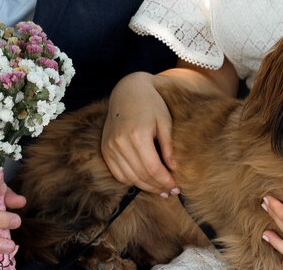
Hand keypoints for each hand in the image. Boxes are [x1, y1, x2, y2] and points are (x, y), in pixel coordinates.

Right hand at [100, 72, 179, 195]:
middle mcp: (120, 142)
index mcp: (137, 134)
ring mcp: (110, 146)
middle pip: (141, 175)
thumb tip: (174, 170)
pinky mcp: (105, 149)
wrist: (127, 91)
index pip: (152, 168)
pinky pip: (118, 174)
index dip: (165, 181)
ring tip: (160, 189)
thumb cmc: (151, 104)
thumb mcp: (165, 121)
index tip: (177, 187)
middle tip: (172, 192)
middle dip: (158, 187)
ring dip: (146, 187)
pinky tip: (144, 180)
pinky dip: (132, 180)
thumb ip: (169, 147)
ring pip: (129, 178)